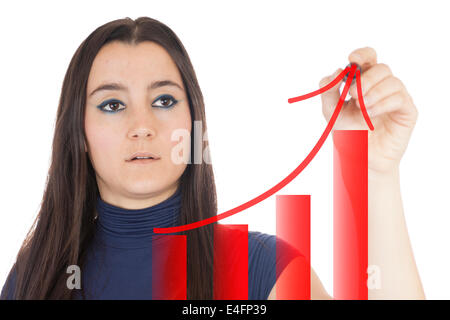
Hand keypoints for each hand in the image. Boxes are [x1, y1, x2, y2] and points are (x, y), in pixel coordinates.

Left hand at [319, 47, 417, 175]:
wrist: (359, 159)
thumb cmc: (348, 135)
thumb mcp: (331, 112)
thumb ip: (328, 91)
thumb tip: (336, 72)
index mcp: (364, 82)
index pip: (368, 58)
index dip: (362, 54)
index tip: (352, 60)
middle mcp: (382, 87)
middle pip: (381, 67)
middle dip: (365, 79)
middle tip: (352, 94)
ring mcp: (396, 98)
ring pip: (391, 81)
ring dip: (373, 92)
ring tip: (362, 109)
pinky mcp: (407, 111)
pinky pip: (399, 97)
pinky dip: (382, 103)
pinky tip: (371, 114)